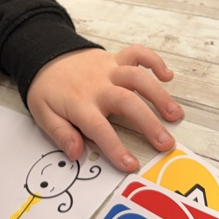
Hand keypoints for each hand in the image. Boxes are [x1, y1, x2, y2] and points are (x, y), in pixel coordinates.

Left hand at [26, 46, 181, 172]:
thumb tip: (76, 153)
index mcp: (79, 104)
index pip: (99, 128)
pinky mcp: (115, 58)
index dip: (116, 148)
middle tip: (166, 143)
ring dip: (159, 94)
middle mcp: (98, 85)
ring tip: (175, 114)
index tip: (131, 165)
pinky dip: (154, 60)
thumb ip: (60, 134)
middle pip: (127, 102)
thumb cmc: (49, 90)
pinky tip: (167, 76)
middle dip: (149, 123)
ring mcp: (108, 69)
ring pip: (137, 77)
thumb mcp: (43, 114)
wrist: (45, 57)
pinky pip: (137, 54)